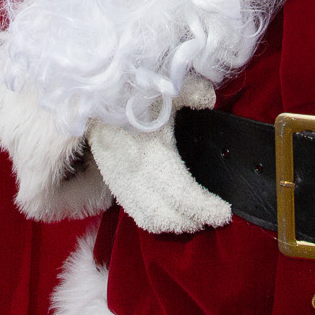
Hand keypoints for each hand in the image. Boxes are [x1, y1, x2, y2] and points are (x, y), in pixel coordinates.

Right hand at [85, 77, 230, 234]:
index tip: (225, 211)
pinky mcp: (116, 185)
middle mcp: (136, 176)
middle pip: (170, 214)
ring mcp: (124, 184)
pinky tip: (172, 217)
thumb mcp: (162, 89)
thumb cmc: (130, 97)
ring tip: (197, 219)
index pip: (183, 194)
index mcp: (151, 155)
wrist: (90, 105)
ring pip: (152, 220)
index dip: (205, 208)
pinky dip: (157, 222)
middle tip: (216, 216)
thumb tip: (210, 99)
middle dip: (195, 220)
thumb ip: (191, 91)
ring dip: (176, 225)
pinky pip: (138, 214)